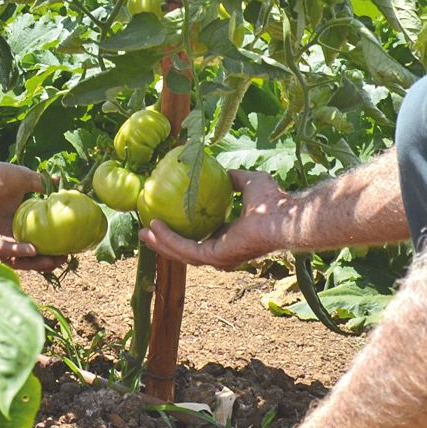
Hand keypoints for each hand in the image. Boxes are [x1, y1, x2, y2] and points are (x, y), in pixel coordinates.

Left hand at [0, 160, 64, 272]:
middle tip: (63, 259)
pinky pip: (3, 249)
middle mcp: (8, 233)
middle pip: (29, 255)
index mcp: (17, 221)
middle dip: (47, 260)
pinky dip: (18, 251)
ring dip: (34, 263)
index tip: (69, 246)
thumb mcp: (25, 179)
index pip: (37, 239)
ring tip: (51, 261)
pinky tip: (32, 250)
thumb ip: (42, 183)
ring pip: (17, 258)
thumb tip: (60, 182)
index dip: (52, 245)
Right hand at [140, 169, 295, 267]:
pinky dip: (170, 239)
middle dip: (164, 243)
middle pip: (185, 251)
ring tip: (143, 232)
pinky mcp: (216, 256)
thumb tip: (222, 169)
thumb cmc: (273, 201)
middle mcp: (223, 252)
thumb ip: (234, 178)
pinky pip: (187, 249)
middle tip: (145, 231)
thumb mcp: (249, 182)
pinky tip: (156, 227)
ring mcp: (219, 258)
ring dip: (161, 244)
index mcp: (229, 238)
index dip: (180, 233)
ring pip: (182, 254)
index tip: (163, 221)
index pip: (199, 239)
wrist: (282, 215)